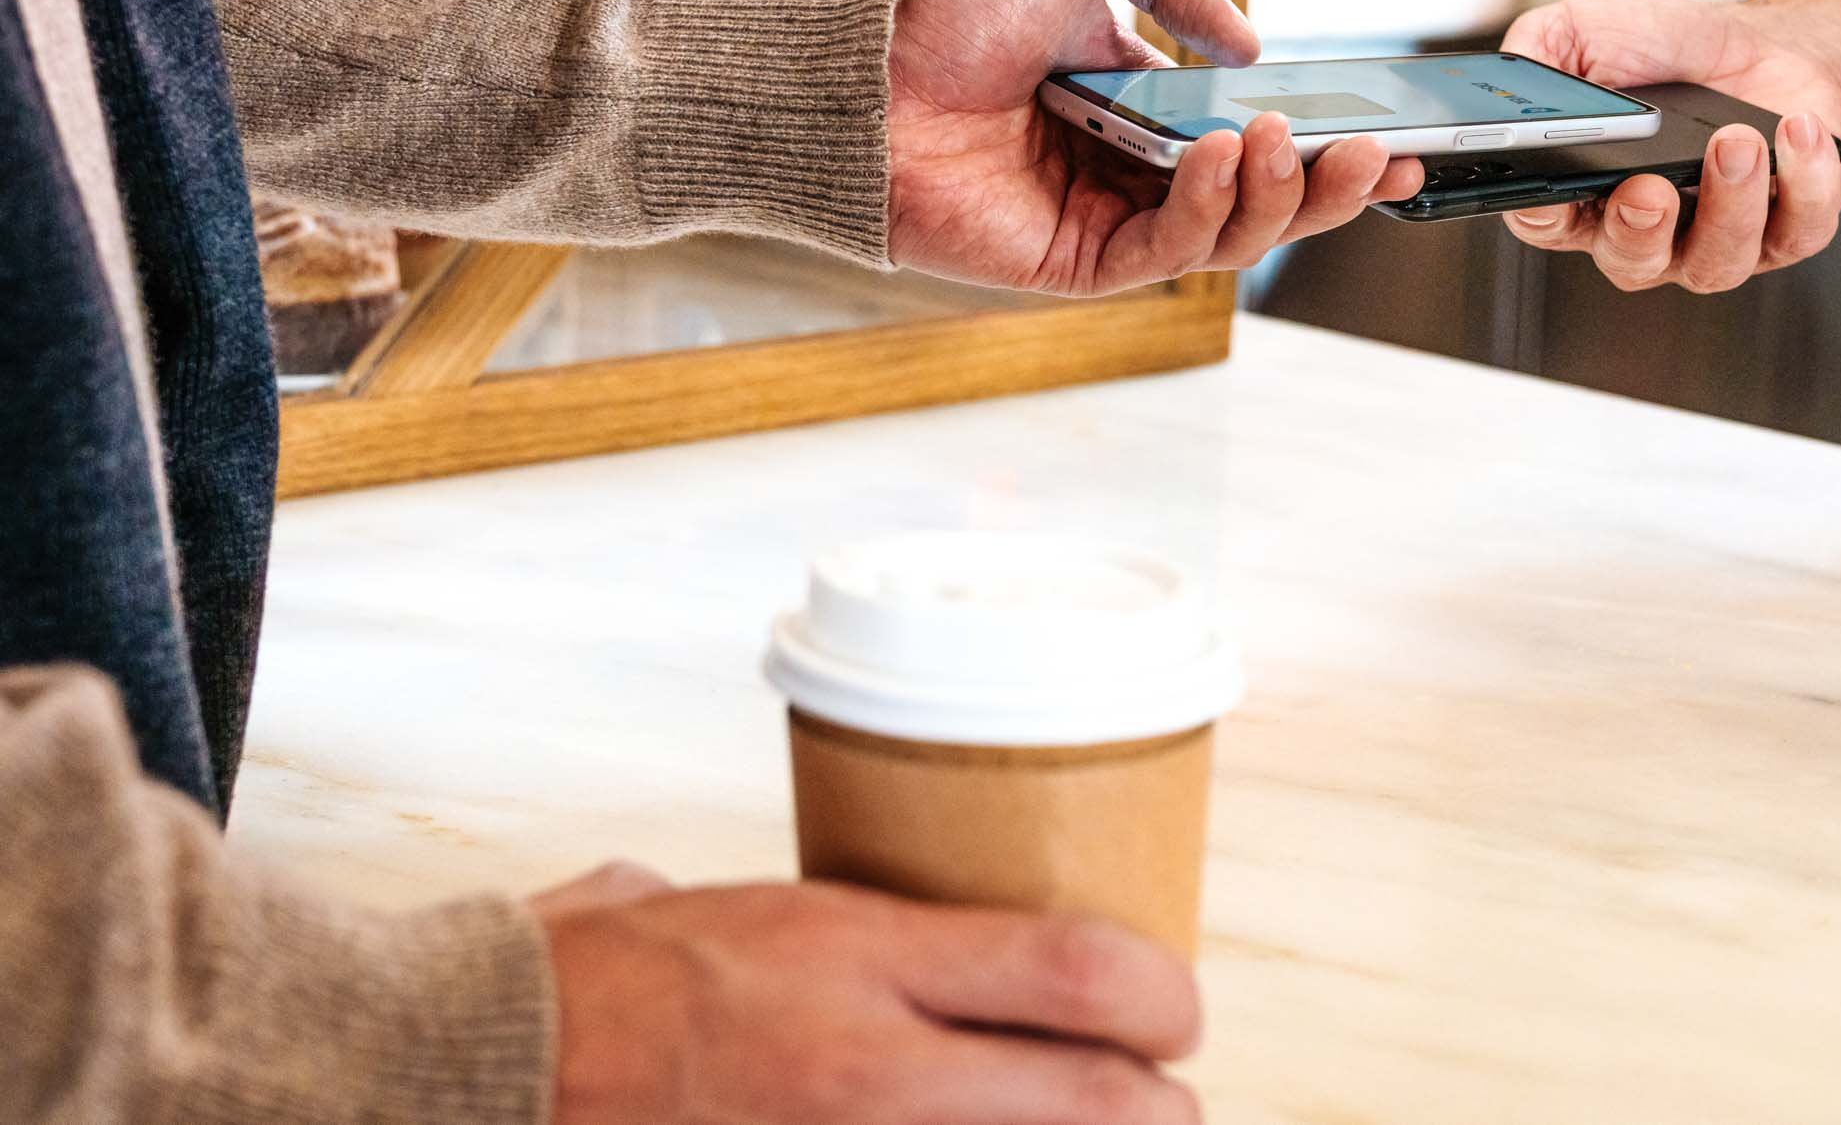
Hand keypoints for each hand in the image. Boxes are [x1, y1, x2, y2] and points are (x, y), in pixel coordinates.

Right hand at [531, 864, 1201, 1124]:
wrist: (497, 1066)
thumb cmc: (618, 974)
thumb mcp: (764, 905)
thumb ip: (868, 921)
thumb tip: (948, 919)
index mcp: (859, 957)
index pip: (1079, 970)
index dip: (1164, 991)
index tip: (1174, 1004)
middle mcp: (871, 1067)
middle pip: (1096, 1101)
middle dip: (1158, 1107)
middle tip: (1161, 1095)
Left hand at [887, 0, 1422, 293]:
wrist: (873, 62)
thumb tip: (1250, 48)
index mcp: (1148, 103)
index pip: (1257, 137)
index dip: (1327, 141)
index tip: (1390, 132)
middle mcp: (1136, 169)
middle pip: (1264, 200)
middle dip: (1332, 184)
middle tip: (1378, 154)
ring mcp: (1109, 219)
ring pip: (1232, 235)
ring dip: (1278, 193)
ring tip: (1288, 143)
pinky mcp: (1077, 263)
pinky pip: (1169, 251)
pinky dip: (1209, 208)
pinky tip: (1220, 154)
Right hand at [1499, 0, 1840, 292]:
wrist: (1767, 43)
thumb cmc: (1671, 48)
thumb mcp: (1588, 27)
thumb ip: (1539, 49)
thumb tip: (1516, 76)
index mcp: (1584, 192)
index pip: (1546, 221)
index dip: (1544, 213)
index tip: (1552, 195)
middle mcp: (1647, 229)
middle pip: (1629, 259)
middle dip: (1638, 229)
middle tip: (1649, 185)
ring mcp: (1715, 238)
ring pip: (1715, 258)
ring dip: (1728, 200)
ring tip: (1736, 138)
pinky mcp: (1788, 231)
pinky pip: (1797, 229)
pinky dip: (1802, 182)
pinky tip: (1794, 133)